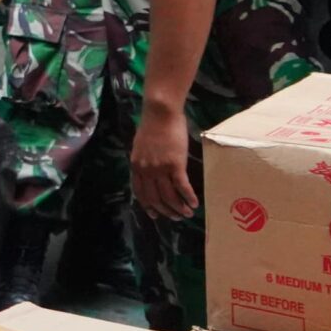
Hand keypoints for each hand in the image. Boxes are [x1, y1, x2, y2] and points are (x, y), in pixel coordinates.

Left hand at [131, 101, 198, 219]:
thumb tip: (151, 170)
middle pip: (155, 198)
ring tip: (187, 214)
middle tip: (176, 217)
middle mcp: (146, 170)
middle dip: (166, 211)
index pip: (140, 192)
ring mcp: (160, 168)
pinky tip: (195, 203)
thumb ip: (144, 160)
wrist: (160, 112)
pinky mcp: (175, 165)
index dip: (148, 206)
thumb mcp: (141, 146)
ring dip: (179, 208)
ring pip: (169, 196)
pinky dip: (188, 197)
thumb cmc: (153, 125)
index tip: (155, 215)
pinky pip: (182, 187)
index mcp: (136, 166)